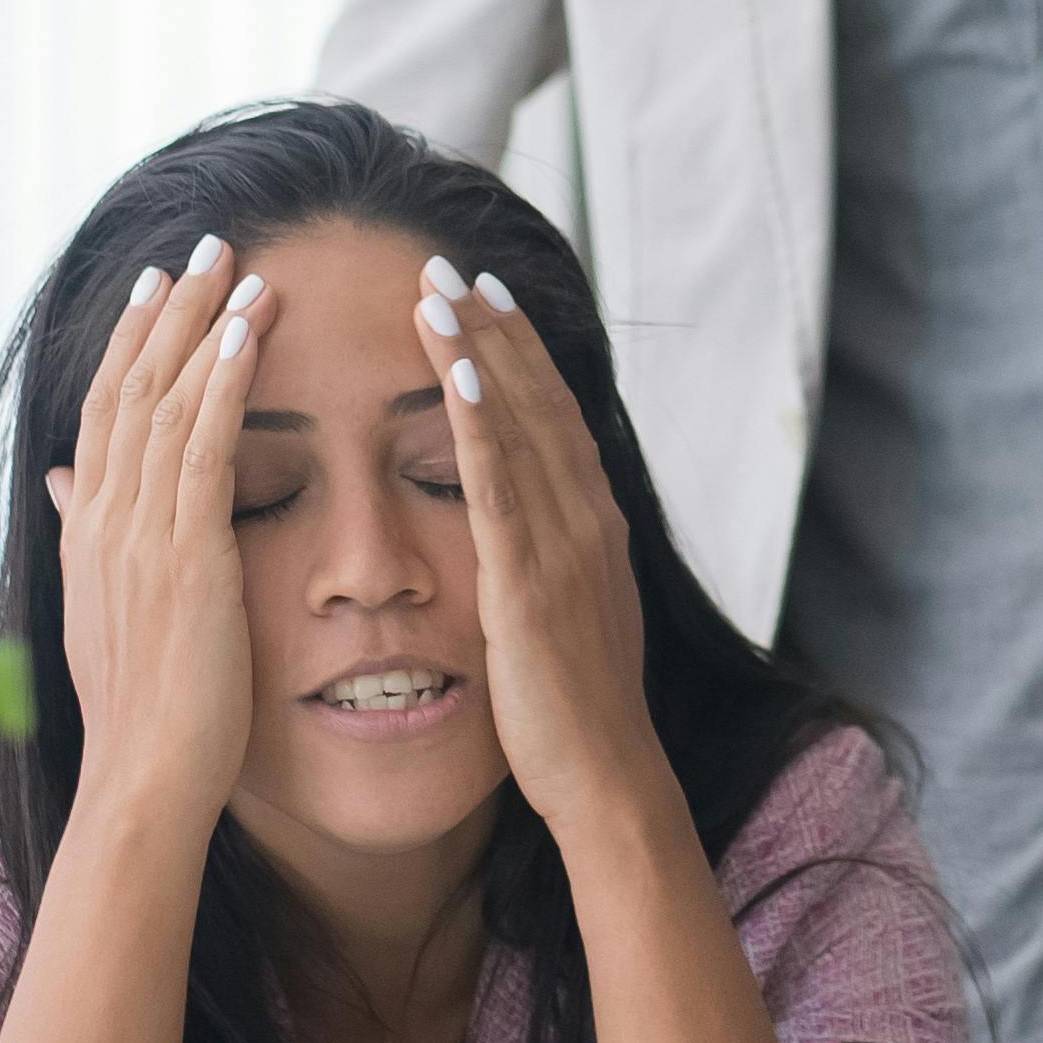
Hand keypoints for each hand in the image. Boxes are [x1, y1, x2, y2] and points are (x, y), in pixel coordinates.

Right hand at [40, 243, 267, 834]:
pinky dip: (222, 382)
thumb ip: (91, 538)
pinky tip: (247, 332)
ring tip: (241, 265)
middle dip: (169, 312)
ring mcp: (138, 534)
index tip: (159, 287)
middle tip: (205, 245)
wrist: (144, 779)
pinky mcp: (185, 555)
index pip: (105, 414)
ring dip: (204, 326)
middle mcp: (103, 521)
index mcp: (89, 533)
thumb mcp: (105, 614)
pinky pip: (203, 447)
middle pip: (130, 388)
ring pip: (164, 403)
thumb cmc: (145, 717)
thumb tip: (65, 482)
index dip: (131, 344)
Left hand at [424, 259, 676, 853]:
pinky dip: (475, 422)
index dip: (519, 351)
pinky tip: (448, 373)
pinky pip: (498, 486)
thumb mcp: (569, 622)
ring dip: (476, 353)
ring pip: (517, 427)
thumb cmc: (576, 717)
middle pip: (538, 400)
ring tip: (434, 290)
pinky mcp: (528, 582)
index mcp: (596, 528)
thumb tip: (534, 542)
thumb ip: (552, 568)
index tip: (485, 295)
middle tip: (449, 262)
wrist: (607, 781)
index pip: (554, 416)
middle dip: (494, 328)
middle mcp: (588, 521)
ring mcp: (564, 547)